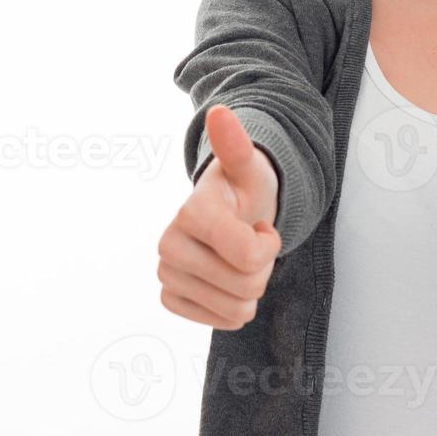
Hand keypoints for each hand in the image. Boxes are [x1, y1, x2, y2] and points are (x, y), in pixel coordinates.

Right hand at [157, 103, 281, 329]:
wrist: (229, 212)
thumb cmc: (243, 190)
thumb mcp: (249, 168)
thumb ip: (237, 145)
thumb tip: (221, 113)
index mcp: (190, 213)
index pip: (249, 256)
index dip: (269, 244)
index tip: (261, 225)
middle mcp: (168, 245)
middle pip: (246, 286)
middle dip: (261, 267)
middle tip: (250, 242)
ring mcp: (166, 274)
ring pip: (236, 309)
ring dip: (250, 288)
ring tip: (238, 258)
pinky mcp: (170, 298)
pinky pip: (219, 322)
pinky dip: (233, 306)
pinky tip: (226, 278)